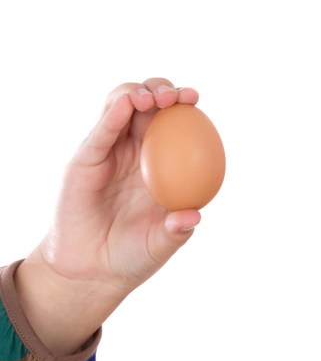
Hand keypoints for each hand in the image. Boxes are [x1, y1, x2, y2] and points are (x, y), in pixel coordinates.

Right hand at [15, 78, 201, 353]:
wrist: (93, 270)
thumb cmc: (134, 254)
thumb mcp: (162, 244)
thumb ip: (178, 230)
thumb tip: (195, 215)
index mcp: (163, 163)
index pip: (175, 123)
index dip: (184, 104)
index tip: (195, 98)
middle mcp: (136, 150)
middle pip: (148, 105)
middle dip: (163, 89)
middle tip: (175, 97)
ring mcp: (109, 152)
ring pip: (121, 107)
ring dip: (137, 93)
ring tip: (151, 99)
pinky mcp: (85, 159)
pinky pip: (101, 132)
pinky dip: (113, 114)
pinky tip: (125, 105)